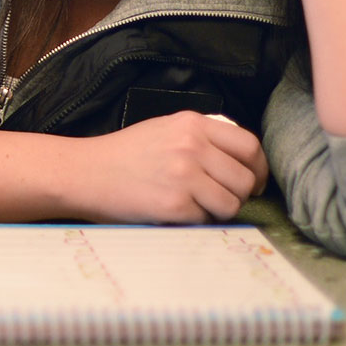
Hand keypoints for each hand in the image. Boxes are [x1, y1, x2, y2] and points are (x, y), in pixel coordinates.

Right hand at [66, 112, 268, 223]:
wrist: (86, 173)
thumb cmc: (126, 154)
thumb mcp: (165, 128)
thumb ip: (203, 136)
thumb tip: (243, 159)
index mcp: (192, 124)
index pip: (249, 145)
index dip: (259, 168)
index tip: (256, 182)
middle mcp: (192, 146)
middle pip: (245, 178)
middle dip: (240, 194)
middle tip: (223, 199)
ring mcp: (184, 176)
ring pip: (232, 203)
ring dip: (220, 210)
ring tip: (197, 206)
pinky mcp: (174, 206)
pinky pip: (207, 219)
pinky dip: (197, 221)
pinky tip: (177, 212)